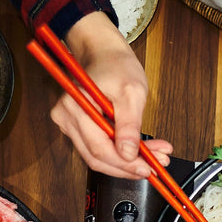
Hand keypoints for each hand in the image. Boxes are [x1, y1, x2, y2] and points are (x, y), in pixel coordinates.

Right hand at [54, 12, 171, 178]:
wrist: (104, 53)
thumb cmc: (116, 66)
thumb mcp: (131, 92)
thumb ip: (129, 126)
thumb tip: (129, 154)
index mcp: (76, 106)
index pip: (99, 149)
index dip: (125, 164)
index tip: (148, 168)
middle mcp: (66, 117)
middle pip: (97, 157)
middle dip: (128, 166)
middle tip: (154, 166)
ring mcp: (69, 123)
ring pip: (98, 155)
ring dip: (126, 161)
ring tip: (153, 158)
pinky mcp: (76, 127)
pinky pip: (97, 147)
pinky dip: (119, 152)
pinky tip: (139, 151)